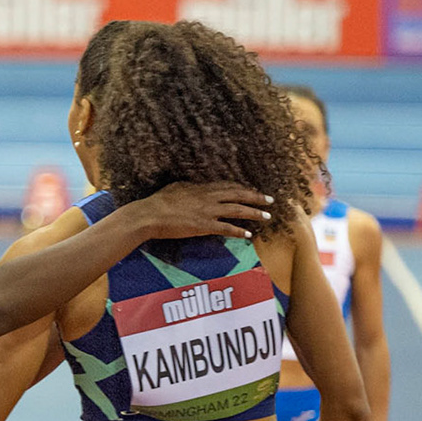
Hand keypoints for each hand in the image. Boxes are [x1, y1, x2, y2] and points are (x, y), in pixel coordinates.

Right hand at [137, 181, 273, 240]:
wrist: (150, 214)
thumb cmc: (159, 201)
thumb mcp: (176, 187)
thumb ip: (190, 187)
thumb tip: (194, 187)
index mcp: (203, 187)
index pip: (229, 186)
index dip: (244, 188)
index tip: (254, 190)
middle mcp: (209, 197)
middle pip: (239, 195)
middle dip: (257, 197)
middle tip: (270, 200)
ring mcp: (208, 211)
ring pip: (238, 210)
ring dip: (254, 213)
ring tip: (267, 217)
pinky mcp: (204, 226)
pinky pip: (226, 228)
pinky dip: (239, 231)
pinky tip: (249, 234)